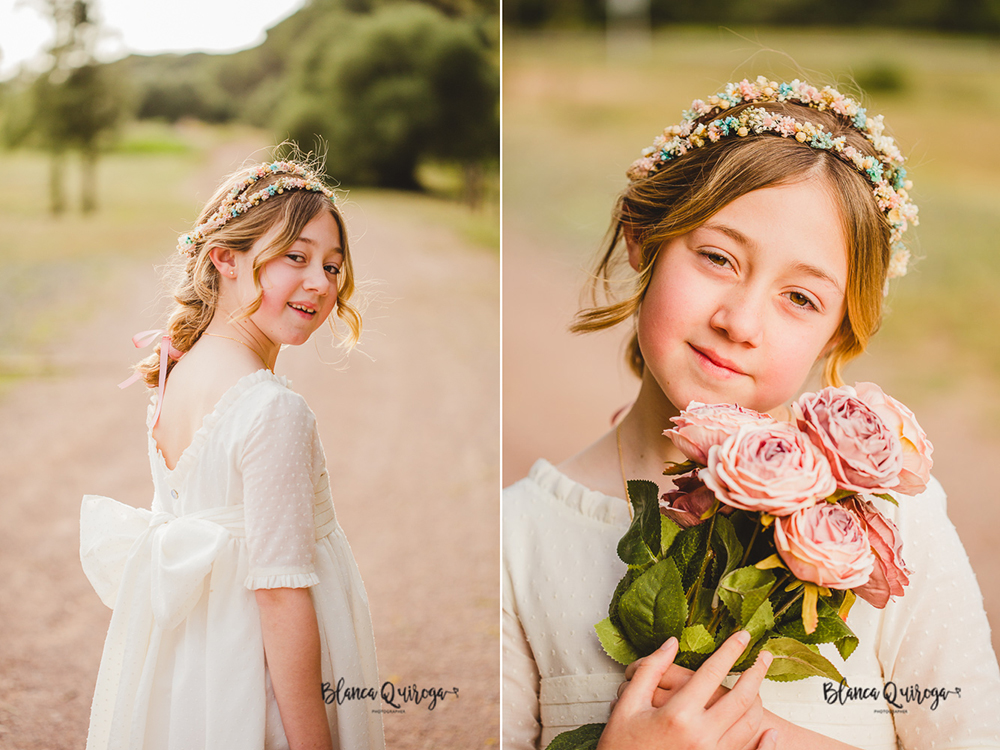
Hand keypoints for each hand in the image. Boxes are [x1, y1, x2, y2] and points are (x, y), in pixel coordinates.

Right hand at [597, 630, 774, 749]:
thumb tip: (671, 644)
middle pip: (741, 698)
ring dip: (759, 701)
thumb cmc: (622, 747)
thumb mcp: (627, 706)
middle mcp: (700, 736)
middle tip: (764, 656)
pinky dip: (766, 745)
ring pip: (749, 725)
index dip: (730, 650)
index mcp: (678, 715)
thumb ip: (649, 671)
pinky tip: (771, 732)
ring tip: (759, 685)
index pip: (712, 673)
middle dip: (756, 672)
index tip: (743, 635)